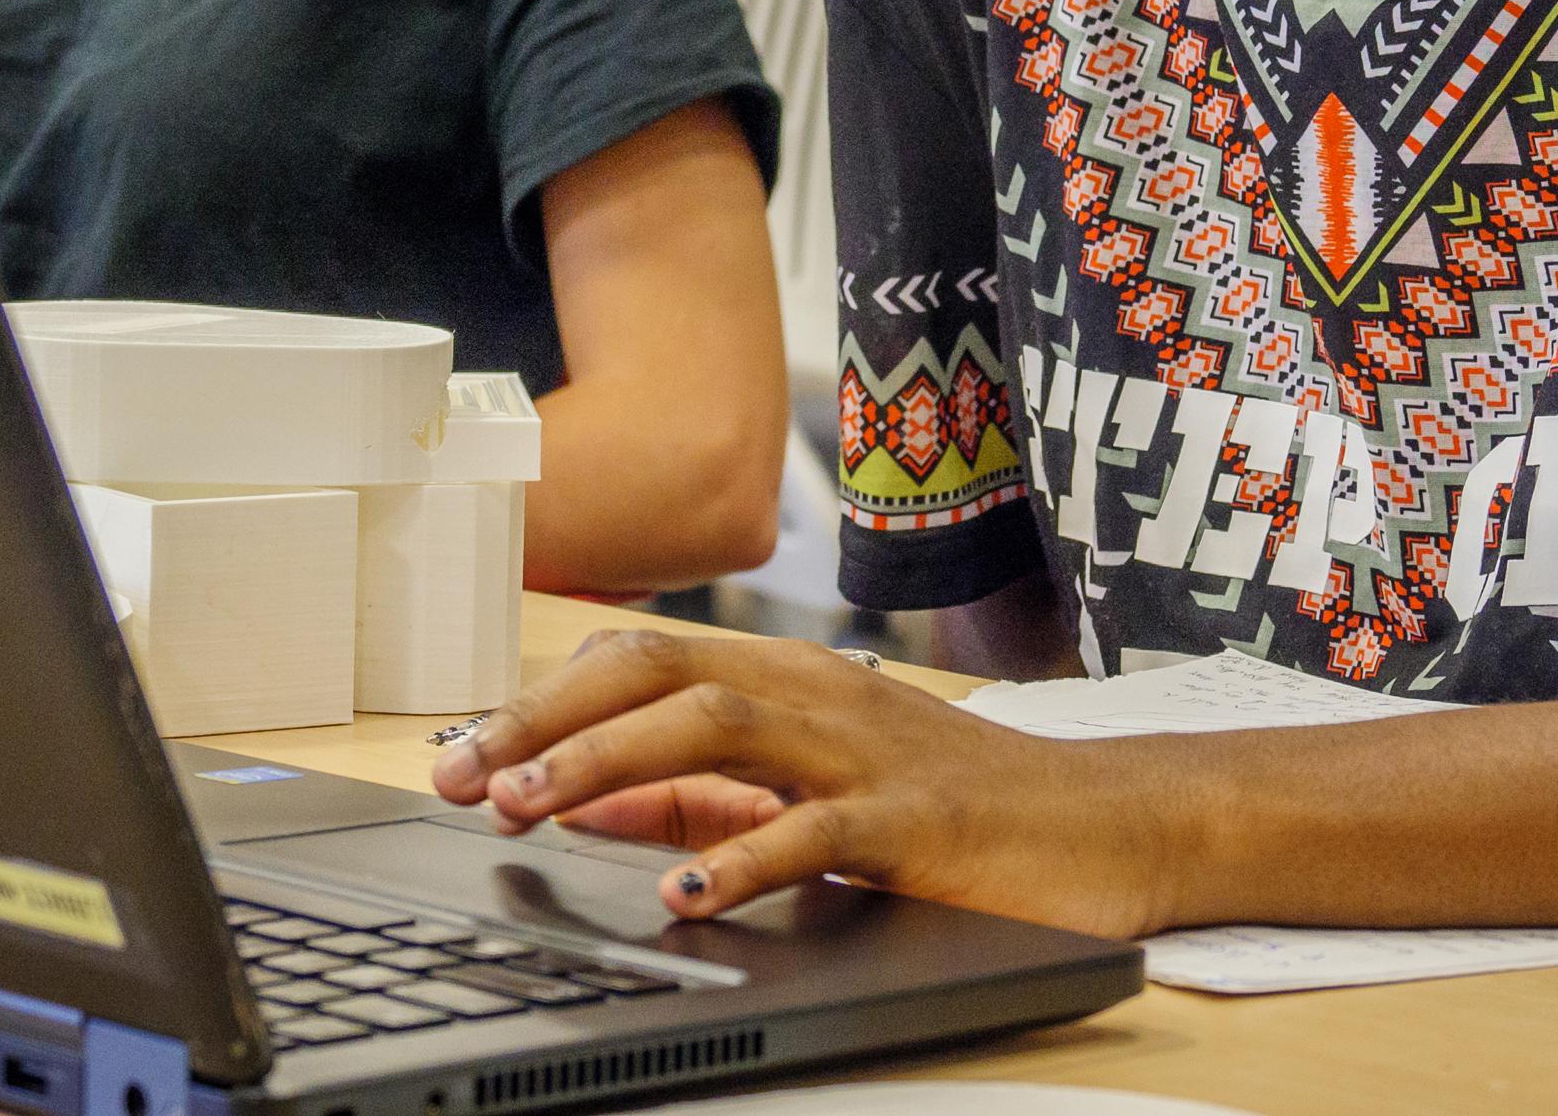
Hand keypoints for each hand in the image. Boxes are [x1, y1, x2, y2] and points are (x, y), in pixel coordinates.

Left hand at [431, 628, 1175, 938]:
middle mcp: (813, 692)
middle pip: (656, 673)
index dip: (536, 702)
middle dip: (545, 721)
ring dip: (610, 762)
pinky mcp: (915, 818)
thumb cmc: (952, 808)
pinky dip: (742, 857)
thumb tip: (576, 802)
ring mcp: (864, 748)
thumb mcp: (804, 791)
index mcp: (782, 680)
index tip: (452, 757)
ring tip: (530, 805)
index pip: (633, 663)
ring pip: (716, 721)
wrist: (1105, 824)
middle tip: (458, 776)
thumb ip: (695, 793)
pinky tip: (684, 895)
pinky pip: (817, 828)